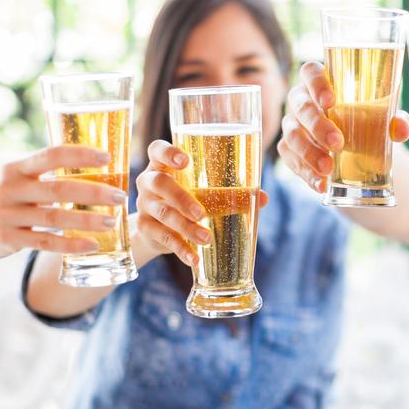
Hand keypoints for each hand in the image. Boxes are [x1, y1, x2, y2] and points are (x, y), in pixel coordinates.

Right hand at [0, 146, 126, 260]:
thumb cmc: (12, 202)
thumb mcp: (23, 182)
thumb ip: (50, 176)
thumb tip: (104, 170)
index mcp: (16, 168)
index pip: (51, 155)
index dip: (80, 155)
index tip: (107, 157)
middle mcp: (8, 188)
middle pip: (58, 188)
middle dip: (93, 192)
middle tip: (120, 196)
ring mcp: (5, 214)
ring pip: (54, 217)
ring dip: (87, 220)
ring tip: (112, 221)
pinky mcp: (6, 238)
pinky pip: (46, 242)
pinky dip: (71, 244)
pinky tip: (93, 245)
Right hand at [135, 140, 267, 266]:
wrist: (159, 229)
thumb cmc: (188, 199)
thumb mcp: (206, 193)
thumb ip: (231, 193)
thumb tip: (263, 197)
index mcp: (163, 165)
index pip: (157, 150)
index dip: (168, 153)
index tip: (185, 161)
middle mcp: (149, 181)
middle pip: (159, 183)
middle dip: (180, 198)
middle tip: (200, 213)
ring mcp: (144, 204)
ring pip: (163, 213)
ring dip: (186, 227)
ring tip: (206, 238)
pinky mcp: (144, 227)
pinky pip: (161, 237)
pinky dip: (180, 249)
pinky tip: (195, 259)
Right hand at [278, 61, 408, 192]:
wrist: (356, 148)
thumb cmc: (365, 121)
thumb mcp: (381, 117)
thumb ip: (392, 120)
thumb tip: (400, 130)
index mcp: (321, 83)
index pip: (310, 72)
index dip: (317, 84)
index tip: (331, 101)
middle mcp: (301, 101)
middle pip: (301, 106)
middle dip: (317, 125)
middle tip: (338, 143)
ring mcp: (292, 125)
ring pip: (291, 135)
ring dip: (309, 152)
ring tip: (328, 168)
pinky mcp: (288, 149)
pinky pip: (290, 159)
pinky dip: (305, 173)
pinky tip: (321, 184)